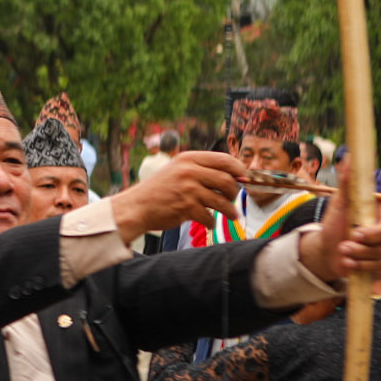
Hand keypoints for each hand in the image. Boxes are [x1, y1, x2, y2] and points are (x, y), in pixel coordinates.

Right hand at [108, 151, 242, 242]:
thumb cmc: (159, 190)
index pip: (224, 159)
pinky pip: (209, 216)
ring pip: (222, 200)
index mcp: (189, 159)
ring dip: (229, 210)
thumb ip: (201, 170)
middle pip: (227, 180)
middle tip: (233, 199)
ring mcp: (187, 189)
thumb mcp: (177, 170)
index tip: (245, 178)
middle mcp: (189, 171)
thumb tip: (234, 177)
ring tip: (232, 215)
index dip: (239, 169)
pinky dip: (211, 221)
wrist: (136, 207)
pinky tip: (208, 222)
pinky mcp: (186, 207)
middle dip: (234, 192)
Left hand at [299, 181, 380, 282]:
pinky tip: (348, 262)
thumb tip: (348, 161)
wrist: (325, 251)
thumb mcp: (338, 203)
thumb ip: (347, 184)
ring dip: (359, 251)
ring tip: (343, 249)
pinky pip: (380, 265)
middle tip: (351, 236)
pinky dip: (360, 264)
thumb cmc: (334, 224)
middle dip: (371, 235)